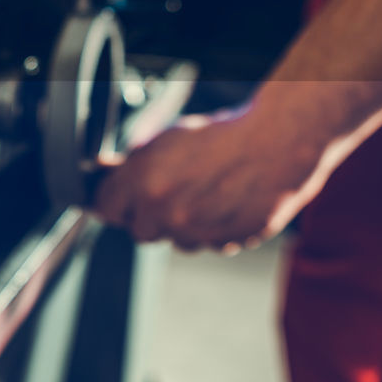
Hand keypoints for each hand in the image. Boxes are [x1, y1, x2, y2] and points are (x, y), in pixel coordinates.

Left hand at [94, 105, 330, 250]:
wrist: (276, 145)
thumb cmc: (220, 137)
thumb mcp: (165, 141)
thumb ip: (132, 165)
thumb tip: (105, 173)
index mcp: (144, 184)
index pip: (105, 208)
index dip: (112, 200)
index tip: (118, 196)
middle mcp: (167, 213)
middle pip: (138, 230)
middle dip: (147, 214)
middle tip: (167, 191)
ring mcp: (197, 233)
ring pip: (175, 240)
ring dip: (181, 224)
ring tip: (202, 192)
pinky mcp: (225, 243)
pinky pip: (206, 243)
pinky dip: (210, 229)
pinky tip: (223, 202)